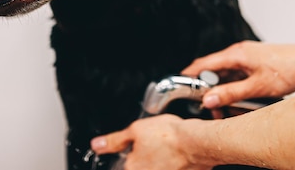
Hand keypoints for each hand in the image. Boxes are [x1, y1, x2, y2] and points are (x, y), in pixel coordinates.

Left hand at [91, 115, 212, 169]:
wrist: (198, 143)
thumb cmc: (171, 136)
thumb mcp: (136, 129)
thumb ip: (114, 140)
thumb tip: (97, 145)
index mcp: (132, 168)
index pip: (123, 163)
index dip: (130, 152)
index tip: (142, 146)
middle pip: (139, 166)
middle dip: (145, 157)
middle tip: (155, 145)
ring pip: (156, 166)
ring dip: (158, 160)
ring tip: (166, 149)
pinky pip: (170, 167)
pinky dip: (171, 163)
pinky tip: (176, 156)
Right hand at [182, 40, 294, 107]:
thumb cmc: (289, 68)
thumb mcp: (257, 86)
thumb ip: (231, 93)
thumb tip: (210, 98)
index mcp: (236, 54)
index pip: (204, 64)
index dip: (190, 75)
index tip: (182, 86)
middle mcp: (239, 53)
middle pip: (213, 70)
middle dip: (208, 88)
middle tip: (209, 106)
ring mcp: (247, 57)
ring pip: (225, 74)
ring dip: (222, 89)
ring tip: (224, 106)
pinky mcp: (254, 63)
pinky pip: (236, 75)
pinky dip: (233, 86)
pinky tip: (238, 99)